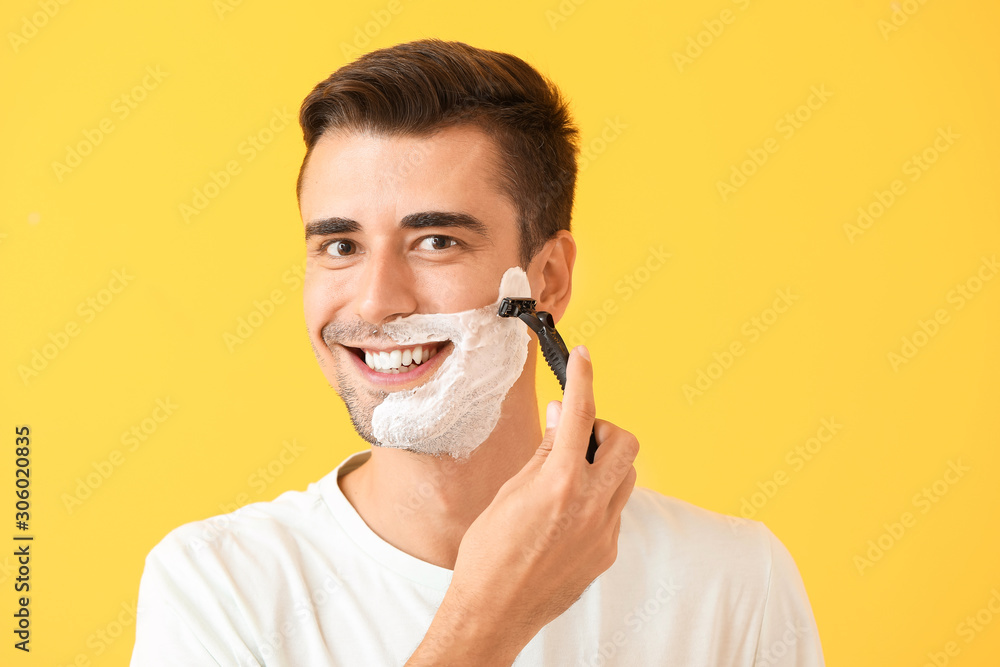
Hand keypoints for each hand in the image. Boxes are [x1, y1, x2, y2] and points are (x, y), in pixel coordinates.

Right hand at [414, 346, 638, 664]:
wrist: (494, 612)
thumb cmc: (488, 552)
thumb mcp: (509, 492)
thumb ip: (543, 453)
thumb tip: (560, 417)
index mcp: (560, 483)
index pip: (579, 414)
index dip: (583, 377)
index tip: (585, 357)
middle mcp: (591, 505)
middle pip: (625, 442)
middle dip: (603, 429)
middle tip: (574, 438)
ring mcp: (604, 531)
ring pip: (627, 475)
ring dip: (604, 463)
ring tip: (568, 476)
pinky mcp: (607, 552)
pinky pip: (615, 509)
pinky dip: (598, 497)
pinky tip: (566, 513)